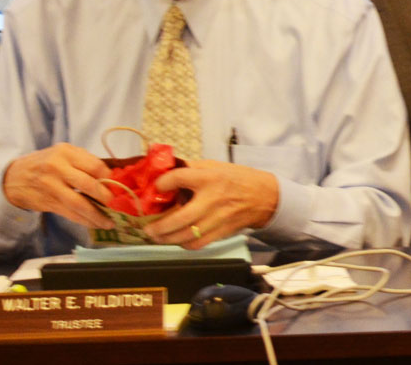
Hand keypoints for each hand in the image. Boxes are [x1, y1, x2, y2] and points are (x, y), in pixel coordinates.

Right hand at [3, 143, 114, 228]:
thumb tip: (113, 176)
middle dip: (106, 197)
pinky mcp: (49, 203)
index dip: (110, 178)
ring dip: (97, 215)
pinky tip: (97, 224)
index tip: (120, 186)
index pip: (94, 165)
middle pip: (88, 185)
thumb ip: (85, 161)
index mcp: (66, 152)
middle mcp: (58, 168)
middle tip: (119, 205)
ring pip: (79, 204)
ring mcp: (52, 187)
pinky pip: (71, 214)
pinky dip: (86, 221)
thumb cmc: (46, 162)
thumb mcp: (64, 153)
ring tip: (110, 222)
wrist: (16, 177)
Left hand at [143, 159, 278, 248]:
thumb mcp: (214, 166)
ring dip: (168, 239)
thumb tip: (166, 169)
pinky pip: (199, 244)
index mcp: (209, 178)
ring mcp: (217, 219)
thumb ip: (191, 168)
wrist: (263, 197)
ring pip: (188, 235)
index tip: (156, 186)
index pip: (179, 178)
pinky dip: (184, 244)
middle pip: (181, 217)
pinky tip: (175, 240)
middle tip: (147, 228)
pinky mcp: (222, 233)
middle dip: (160, 226)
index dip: (163, 183)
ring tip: (156, 237)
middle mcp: (212, 199)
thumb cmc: (236, 178)